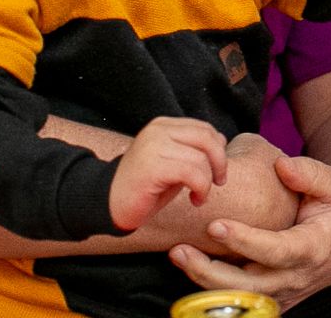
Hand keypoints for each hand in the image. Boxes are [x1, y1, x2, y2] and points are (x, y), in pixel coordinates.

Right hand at [107, 117, 229, 231]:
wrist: (108, 204)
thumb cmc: (145, 188)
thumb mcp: (174, 163)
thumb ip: (194, 150)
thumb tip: (221, 141)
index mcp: (163, 125)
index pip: (204, 128)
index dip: (219, 150)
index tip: (218, 172)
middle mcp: (158, 130)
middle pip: (207, 138)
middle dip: (220, 162)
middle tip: (218, 182)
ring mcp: (154, 145)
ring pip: (200, 158)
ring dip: (208, 182)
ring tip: (200, 196)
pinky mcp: (152, 165)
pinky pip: (191, 172)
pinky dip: (201, 188)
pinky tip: (195, 200)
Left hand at [170, 154, 330, 308]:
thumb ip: (310, 173)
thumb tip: (282, 165)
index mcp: (312, 248)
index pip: (276, 251)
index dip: (245, 241)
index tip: (216, 224)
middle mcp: (295, 277)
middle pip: (248, 287)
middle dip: (211, 272)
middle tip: (180, 250)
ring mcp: (282, 293)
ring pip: (238, 298)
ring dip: (203, 280)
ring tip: (178, 255)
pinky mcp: (270, 299)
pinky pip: (238, 300)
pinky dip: (211, 288)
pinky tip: (190, 265)